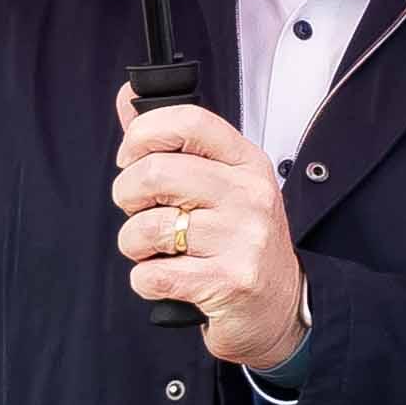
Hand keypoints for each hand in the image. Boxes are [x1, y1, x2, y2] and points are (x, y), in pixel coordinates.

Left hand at [114, 90, 305, 371]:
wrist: (279, 306)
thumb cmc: (238, 240)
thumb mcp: (218, 183)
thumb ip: (170, 142)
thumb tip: (126, 98)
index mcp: (245, 162)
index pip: (188, 121)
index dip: (143, 135)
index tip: (131, 158)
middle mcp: (249, 195)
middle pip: (155, 173)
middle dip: (128, 197)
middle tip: (141, 211)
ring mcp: (242, 238)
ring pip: (146, 228)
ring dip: (135, 244)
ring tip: (159, 250)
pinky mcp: (228, 281)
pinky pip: (151, 274)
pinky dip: (146, 280)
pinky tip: (170, 278)